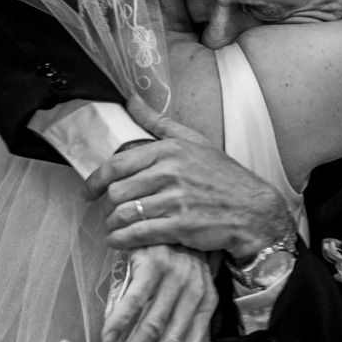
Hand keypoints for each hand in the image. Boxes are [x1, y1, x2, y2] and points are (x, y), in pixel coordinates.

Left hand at [85, 94, 294, 260]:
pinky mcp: (181, 226)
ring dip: (112, 225)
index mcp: (169, 150)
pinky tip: (118, 242)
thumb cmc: (223, 176)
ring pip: (125, 213)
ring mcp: (176, 200)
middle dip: (106, 206)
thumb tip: (131, 99)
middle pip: (117, 191)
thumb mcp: (194, 141)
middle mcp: (170, 172)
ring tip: (113, 229)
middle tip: (107, 213)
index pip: (118, 164)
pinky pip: (139, 234)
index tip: (88, 191)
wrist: (254, 210)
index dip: (96, 180)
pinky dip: (122, 240)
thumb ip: (158, 122)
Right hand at [104, 245, 216, 341]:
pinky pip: (133, 300)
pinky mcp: (151, 263)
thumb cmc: (175, 251)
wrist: (166, 209)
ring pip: (151, 327)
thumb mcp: (188, 284)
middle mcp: (193, 292)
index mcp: (205, 302)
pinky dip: (119, 322)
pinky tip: (107, 337)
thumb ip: (179, 313)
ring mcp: (173, 277)